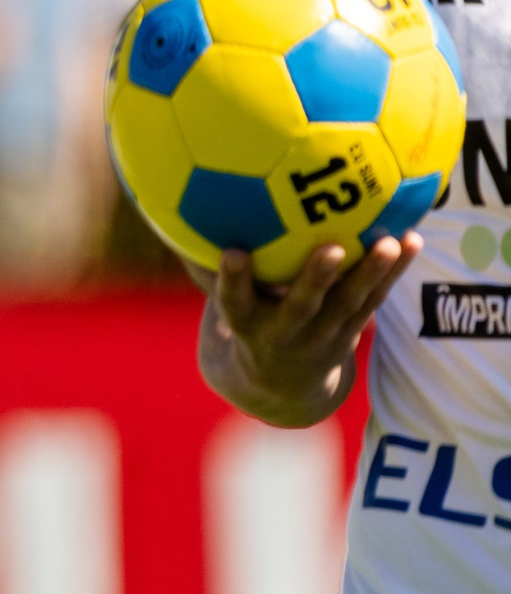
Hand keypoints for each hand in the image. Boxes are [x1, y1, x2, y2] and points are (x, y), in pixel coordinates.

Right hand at [202, 233, 416, 426]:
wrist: (279, 384)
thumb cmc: (243, 321)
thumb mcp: (223, 301)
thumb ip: (211, 266)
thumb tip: (182, 209)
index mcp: (245, 324)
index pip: (233, 302)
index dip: (233, 280)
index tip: (233, 253)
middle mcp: (283, 334)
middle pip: (302, 307)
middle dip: (316, 279)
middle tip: (331, 249)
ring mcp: (322, 336)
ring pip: (349, 304)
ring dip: (371, 273)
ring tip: (391, 243)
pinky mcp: (350, 331)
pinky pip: (374, 299)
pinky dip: (394, 272)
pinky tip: (412, 240)